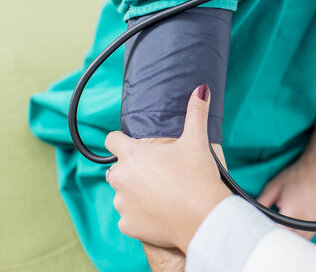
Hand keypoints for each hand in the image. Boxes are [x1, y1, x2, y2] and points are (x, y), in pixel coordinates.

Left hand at [105, 85, 230, 253]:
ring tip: (161, 195)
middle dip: (131, 170)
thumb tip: (201, 89)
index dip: (121, 140)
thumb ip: (196, 112)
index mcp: (132, 155)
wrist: (204, 216)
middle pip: (116, 169)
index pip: (111, 140)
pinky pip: (128, 218)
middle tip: (157, 173)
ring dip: (135, 194)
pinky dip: (139, 217)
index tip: (132, 145)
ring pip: (122, 195)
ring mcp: (122, 204)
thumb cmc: (197, 176)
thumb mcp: (197, 140)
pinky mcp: (128, 226)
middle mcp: (120, 178)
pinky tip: (158, 213)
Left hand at [257, 131, 315, 239]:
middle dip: (276, 236)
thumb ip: (262, 202)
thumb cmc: (294, 177)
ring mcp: (313, 224)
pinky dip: (297, 236)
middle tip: (268, 228)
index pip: (276, 232)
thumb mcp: (274, 187)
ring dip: (288, 238)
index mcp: (291, 211)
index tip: (261, 229)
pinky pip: (306, 238)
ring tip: (280, 228)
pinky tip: (290, 229)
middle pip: (287, 239)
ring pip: (297, 241)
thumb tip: (251, 213)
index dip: (267, 232)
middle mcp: (303, 221)